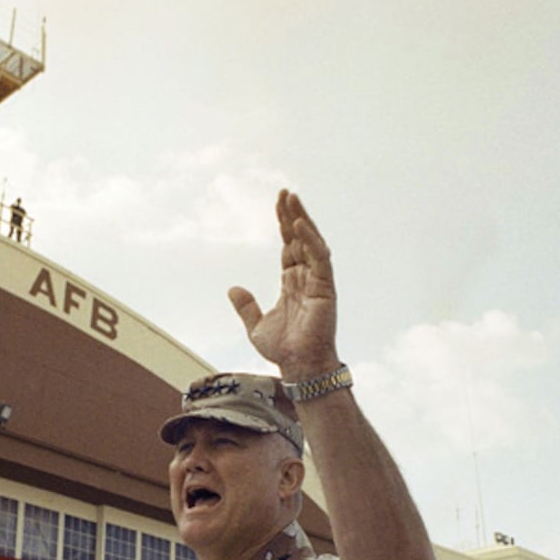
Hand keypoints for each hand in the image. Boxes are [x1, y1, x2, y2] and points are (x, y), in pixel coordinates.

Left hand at [228, 190, 339, 380]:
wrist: (298, 367)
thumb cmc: (283, 350)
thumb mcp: (256, 326)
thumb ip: (247, 306)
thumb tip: (233, 288)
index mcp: (292, 282)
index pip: (288, 246)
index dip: (283, 225)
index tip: (278, 203)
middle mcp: (307, 277)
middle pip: (300, 238)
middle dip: (292, 214)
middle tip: (285, 192)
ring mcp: (318, 281)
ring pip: (312, 242)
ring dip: (303, 220)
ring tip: (293, 199)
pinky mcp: (326, 287)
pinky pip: (320, 257)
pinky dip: (310, 240)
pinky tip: (299, 225)